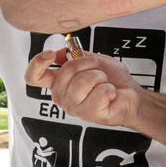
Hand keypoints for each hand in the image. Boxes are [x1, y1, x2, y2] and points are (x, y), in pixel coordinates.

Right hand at [25, 49, 143, 127]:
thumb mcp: (92, 59)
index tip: (50, 54)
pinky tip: (109, 95)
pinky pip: (98, 93)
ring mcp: (74, 107)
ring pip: (82, 81)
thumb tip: (61, 52)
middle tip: (98, 70)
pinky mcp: (89, 114)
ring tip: (104, 84)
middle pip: (65, 72)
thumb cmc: (112, 80)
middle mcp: (62, 96)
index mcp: (58, 83)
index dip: (37, 63)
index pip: (33, 76)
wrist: (131, 95)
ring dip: (100, 77)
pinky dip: (109, 89)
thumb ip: (74, 55)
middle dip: (87, 64)